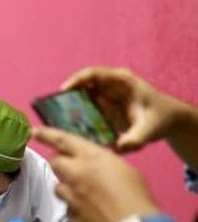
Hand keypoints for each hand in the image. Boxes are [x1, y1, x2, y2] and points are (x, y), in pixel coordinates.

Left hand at [32, 126, 159, 221]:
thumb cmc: (136, 196)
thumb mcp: (123, 169)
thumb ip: (101, 163)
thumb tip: (91, 165)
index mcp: (91, 158)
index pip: (62, 140)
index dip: (46, 134)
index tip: (34, 132)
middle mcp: (76, 173)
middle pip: (55, 163)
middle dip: (62, 164)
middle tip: (74, 170)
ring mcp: (71, 196)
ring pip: (58, 187)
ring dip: (68, 188)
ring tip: (87, 195)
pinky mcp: (71, 215)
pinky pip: (68, 207)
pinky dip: (75, 207)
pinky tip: (91, 213)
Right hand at [61, 67, 184, 152]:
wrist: (168, 120)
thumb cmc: (160, 119)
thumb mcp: (149, 130)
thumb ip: (135, 139)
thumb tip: (119, 147)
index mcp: (121, 81)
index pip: (93, 74)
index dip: (76, 80)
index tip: (63, 91)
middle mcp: (109, 86)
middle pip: (81, 86)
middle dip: (66, 97)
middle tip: (53, 112)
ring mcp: (105, 96)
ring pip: (80, 98)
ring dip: (69, 109)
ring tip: (57, 123)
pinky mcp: (102, 107)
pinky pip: (84, 109)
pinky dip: (76, 118)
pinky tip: (71, 131)